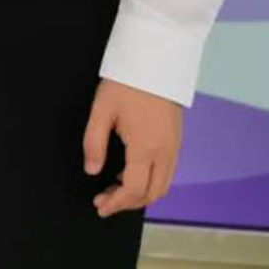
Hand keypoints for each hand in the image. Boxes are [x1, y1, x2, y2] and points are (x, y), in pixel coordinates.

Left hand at [83, 78, 182, 216]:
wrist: (155, 61)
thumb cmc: (126, 83)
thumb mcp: (101, 110)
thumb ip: (93, 143)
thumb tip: (92, 171)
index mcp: (146, 146)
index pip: (134, 189)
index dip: (116, 203)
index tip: (100, 206)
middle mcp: (166, 151)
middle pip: (152, 194)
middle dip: (128, 203)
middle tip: (104, 200)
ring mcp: (174, 147)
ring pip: (163, 185)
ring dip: (141, 194)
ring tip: (116, 189)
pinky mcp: (177, 140)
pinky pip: (168, 172)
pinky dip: (151, 182)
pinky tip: (132, 174)